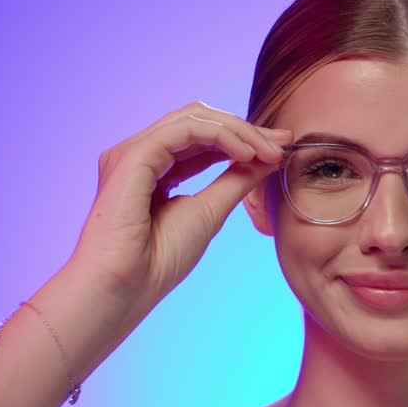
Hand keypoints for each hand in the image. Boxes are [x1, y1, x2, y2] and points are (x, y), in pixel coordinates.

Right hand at [67, 101, 291, 315]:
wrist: (125, 287)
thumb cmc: (158, 261)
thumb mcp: (210, 211)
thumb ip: (236, 180)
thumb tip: (267, 158)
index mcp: (153, 168)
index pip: (202, 138)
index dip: (243, 138)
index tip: (281, 147)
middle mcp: (140, 154)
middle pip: (200, 121)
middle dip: (245, 129)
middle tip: (282, 143)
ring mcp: (134, 151)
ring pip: (195, 119)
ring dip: (239, 131)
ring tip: (269, 151)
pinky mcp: (134, 155)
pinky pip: (185, 130)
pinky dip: (221, 136)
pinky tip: (246, 154)